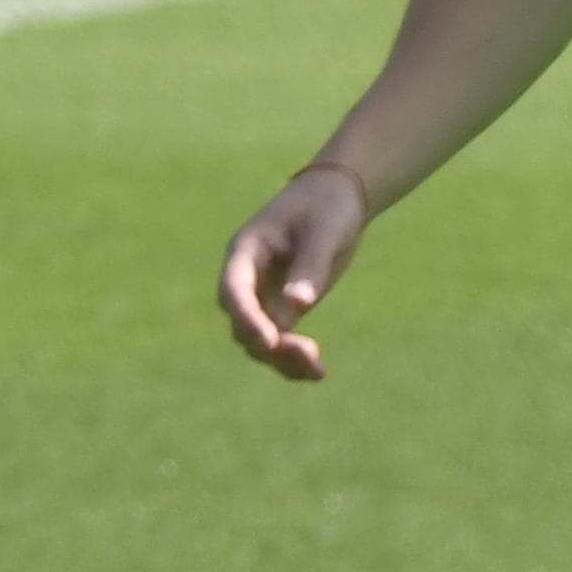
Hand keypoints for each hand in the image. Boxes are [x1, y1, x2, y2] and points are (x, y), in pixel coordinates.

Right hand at [217, 164, 370, 381]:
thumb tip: (297, 308)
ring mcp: (262, 295)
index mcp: (246, 250)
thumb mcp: (324, 232)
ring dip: (282, 359)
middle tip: (311, 353)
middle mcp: (247, 278)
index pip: (235, 290)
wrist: (336, 198)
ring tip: (317, 370)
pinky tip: (318, 374)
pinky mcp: (281, 308)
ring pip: (259, 340)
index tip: (270, 341)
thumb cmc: (327, 207)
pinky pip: (279, 342)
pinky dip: (294, 360)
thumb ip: (309, 268)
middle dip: (270, 344)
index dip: (248, 318)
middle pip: (243, 323)